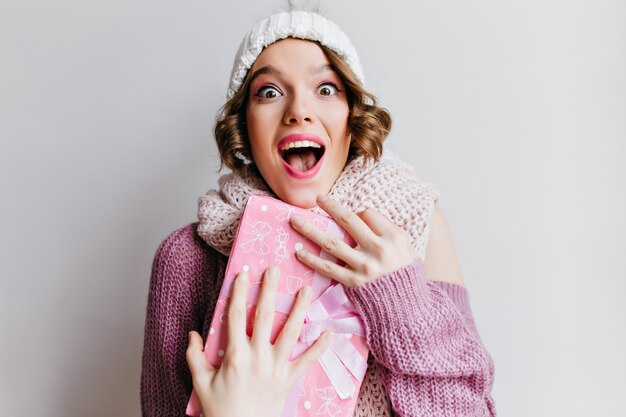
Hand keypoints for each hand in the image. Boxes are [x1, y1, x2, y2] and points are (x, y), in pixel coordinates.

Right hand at [186, 267, 330, 416]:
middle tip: (275, 270)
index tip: (243, 273)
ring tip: (306, 290)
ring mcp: (276, 368)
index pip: (237, 315)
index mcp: (235, 355)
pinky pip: (307, 361)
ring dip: (300, 309)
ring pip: (291, 332)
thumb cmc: (220, 409)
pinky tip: (328, 332)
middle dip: (270, 290)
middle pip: (266, 316)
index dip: (239, 292)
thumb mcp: (201, 383)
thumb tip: (193, 334)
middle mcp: (258, 357)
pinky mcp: (289, 379)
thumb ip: (194, 357)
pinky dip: (319, 347)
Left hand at [290, 195, 416, 287]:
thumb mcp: (406, 248)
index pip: (368, 214)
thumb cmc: (405, 275)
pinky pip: (328, 268)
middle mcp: (378, 249)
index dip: (358, 212)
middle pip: (348, 221)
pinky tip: (299, 252)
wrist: (407, 308)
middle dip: (330, 206)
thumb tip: (360, 217)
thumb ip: (386, 231)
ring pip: (331, 242)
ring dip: (310, 230)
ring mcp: (364, 266)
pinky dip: (311, 259)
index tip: (352, 217)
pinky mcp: (353, 282)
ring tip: (295, 221)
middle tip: (318, 198)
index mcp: (393, 237)